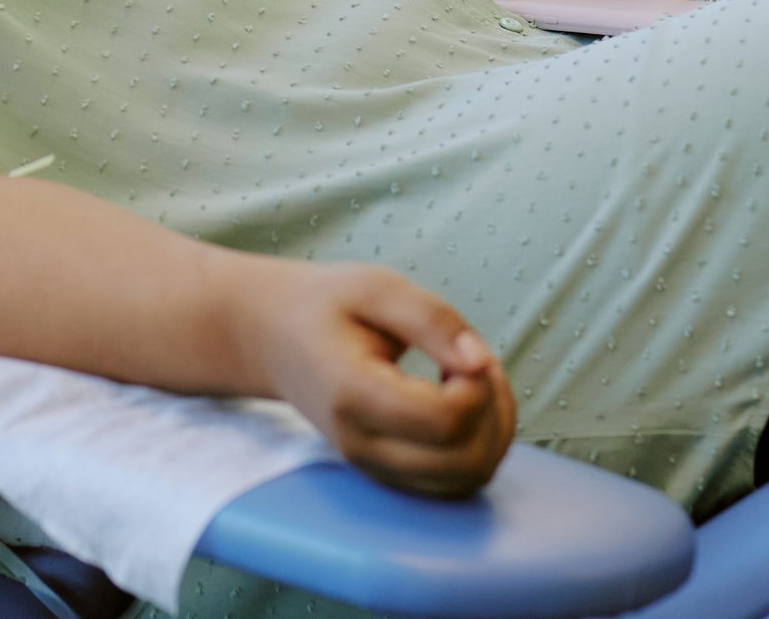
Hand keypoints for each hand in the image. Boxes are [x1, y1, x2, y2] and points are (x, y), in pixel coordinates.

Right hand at [242, 261, 514, 496]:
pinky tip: (463, 402)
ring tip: (473, 380)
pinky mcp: (387, 473)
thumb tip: (480, 363)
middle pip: (465, 462)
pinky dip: (478, 445)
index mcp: (352, 395)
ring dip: (493, 432)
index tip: (465, 348)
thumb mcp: (376, 287)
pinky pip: (454, 481)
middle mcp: (362, 444)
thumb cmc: (326, 305)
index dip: (477, 387)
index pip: (444, 422)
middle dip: (493, 411)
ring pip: (467, 479)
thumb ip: (432, 320)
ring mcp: (373, 466)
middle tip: (476, 363)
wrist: (274, 337)